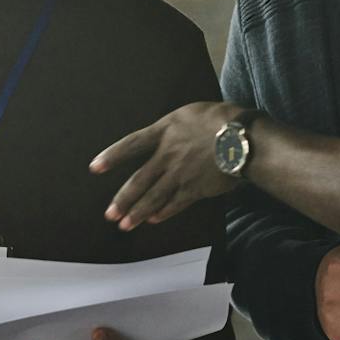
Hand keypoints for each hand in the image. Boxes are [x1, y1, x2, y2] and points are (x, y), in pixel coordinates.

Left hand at [90, 102, 235, 230]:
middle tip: (109, 214)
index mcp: (165, 131)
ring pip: (154, 197)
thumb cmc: (222, 119)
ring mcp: (181, 174)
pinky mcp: (196, 189)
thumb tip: (163, 138)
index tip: (95, 167)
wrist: (243, 139)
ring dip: (138, 213)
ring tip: (125, 225)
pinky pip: (176, 204)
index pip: (131, 145)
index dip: (112, 156)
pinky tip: (153, 220)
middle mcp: (168, 155)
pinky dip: (163, 213)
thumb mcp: (190, 114)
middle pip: (139, 180)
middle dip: (123, 199)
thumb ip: (173, 128)